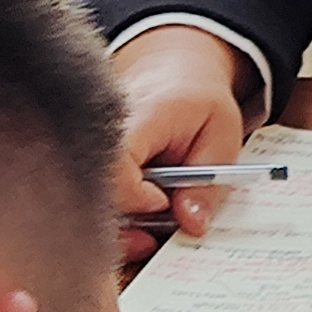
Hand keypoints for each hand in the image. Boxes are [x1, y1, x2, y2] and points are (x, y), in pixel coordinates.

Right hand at [111, 22, 250, 256]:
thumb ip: (208, 182)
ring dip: (118, 229)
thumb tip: (191, 223)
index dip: (136, 196)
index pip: (116, 165)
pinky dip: (116, 218)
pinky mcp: (90, 163)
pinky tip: (137, 218)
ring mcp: (90, 147)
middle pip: (94, 192)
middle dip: (123, 228)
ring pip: (89, 202)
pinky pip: (95, 199)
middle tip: (152, 241)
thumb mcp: (222, 135)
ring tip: (149, 233)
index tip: (161, 203)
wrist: (171, 70)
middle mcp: (102, 132)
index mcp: (137, 116)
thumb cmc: (197, 99)